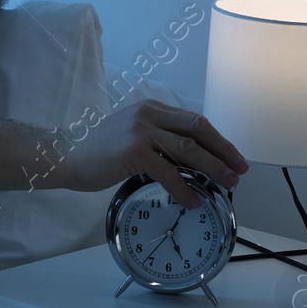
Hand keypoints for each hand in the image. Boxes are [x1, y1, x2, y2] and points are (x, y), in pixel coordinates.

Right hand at [70, 100, 248, 208]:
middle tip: (239, 169)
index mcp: (151, 107)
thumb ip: (157, 135)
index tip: (232, 156)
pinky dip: (185, 189)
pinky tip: (192, 200)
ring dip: (213, 169)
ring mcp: (141, 132)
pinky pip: (169, 173)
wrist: (67, 156)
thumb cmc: (99, 150)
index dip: (218, 139)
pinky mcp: (133, 152)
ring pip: (189, 150)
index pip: (194, 120)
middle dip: (224, 151)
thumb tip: (190, 156)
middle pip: (198, 129)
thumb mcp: (132, 132)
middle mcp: (148, 115)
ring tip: (226, 183)